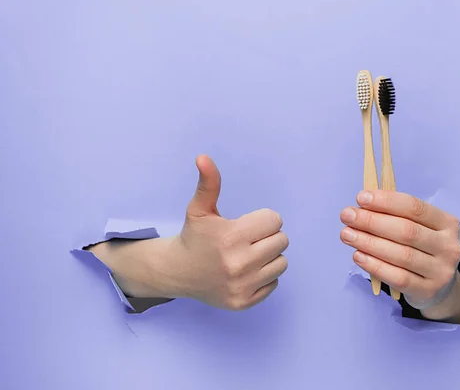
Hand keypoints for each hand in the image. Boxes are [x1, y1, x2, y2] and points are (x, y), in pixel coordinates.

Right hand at [92, 155, 288, 310]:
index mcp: (231, 237)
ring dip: (269, 257)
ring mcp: (242, 286)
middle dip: (267, 237)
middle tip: (248, 240)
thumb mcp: (199, 209)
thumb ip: (208, 184)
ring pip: (282, 263)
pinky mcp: (244, 302)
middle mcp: (238, 264)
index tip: (247, 225)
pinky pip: (274, 283)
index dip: (263, 220)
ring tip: (249, 255)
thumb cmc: (194, 237)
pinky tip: (245, 272)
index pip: (275, 221)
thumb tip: (203, 157)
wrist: (178, 273)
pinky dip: (264, 277)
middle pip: (282, 241)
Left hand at [339, 190, 459, 309]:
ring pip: (401, 255)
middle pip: (406, 230)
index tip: (360, 198)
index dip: (386, 201)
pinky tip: (358, 256)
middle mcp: (449, 246)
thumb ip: (395, 216)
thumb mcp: (418, 228)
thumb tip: (362, 206)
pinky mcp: (428, 290)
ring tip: (347, 235)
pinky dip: (375, 266)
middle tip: (347, 216)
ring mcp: (441, 271)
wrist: (440, 287)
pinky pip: (398, 277)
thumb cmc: (421, 249)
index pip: (415, 208)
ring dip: (369, 242)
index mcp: (447, 223)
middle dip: (372, 221)